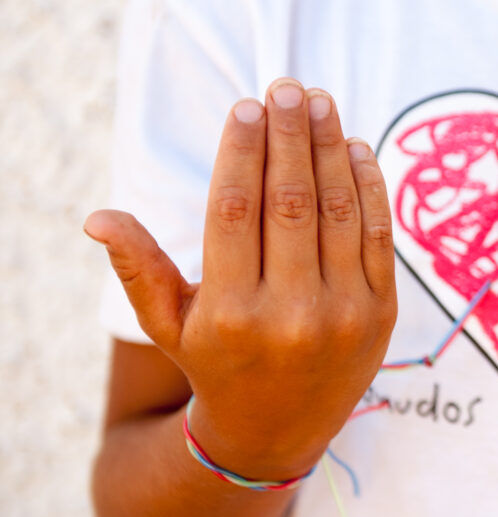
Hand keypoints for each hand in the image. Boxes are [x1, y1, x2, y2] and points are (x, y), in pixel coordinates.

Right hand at [85, 79, 396, 477]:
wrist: (279, 430)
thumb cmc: (216, 363)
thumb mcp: (169, 325)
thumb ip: (138, 269)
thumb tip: (98, 217)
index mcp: (229, 313)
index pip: (236, 211)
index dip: (242, 152)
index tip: (247, 105)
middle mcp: (290, 314)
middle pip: (291, 202)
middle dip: (289, 136)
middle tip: (288, 86)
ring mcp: (343, 313)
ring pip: (338, 212)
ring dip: (331, 149)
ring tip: (320, 103)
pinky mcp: (380, 312)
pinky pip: (377, 236)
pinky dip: (369, 187)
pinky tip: (354, 148)